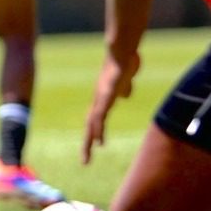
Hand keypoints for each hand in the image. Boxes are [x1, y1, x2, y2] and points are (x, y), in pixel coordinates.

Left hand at [82, 49, 139, 163]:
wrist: (122, 49)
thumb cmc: (124, 61)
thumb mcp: (125, 80)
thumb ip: (124, 88)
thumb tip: (125, 96)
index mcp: (103, 97)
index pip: (96, 119)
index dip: (95, 133)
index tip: (96, 146)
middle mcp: (99, 98)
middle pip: (91, 124)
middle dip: (88, 143)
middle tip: (85, 162)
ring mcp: (101, 96)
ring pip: (93, 122)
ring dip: (91, 139)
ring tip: (89, 155)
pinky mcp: (106, 93)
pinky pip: (101, 113)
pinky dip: (99, 127)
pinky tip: (99, 138)